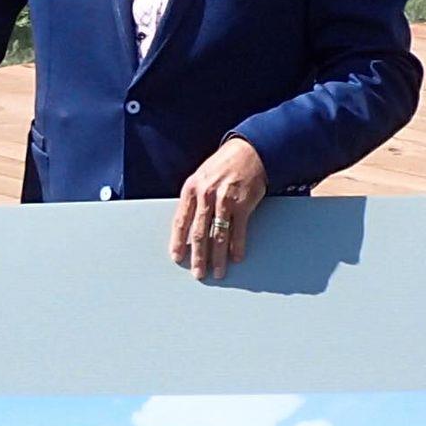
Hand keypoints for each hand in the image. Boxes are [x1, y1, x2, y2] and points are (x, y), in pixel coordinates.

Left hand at [169, 138, 267, 280]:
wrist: (249, 152)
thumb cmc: (223, 166)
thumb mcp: (201, 177)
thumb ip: (194, 199)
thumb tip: (187, 225)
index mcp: (191, 189)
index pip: (180, 220)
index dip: (178, 241)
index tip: (177, 257)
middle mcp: (206, 195)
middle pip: (199, 233)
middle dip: (198, 256)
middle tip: (198, 273)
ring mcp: (225, 200)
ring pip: (218, 235)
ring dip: (217, 257)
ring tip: (217, 272)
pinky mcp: (243, 204)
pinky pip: (238, 230)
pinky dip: (237, 246)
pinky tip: (236, 257)